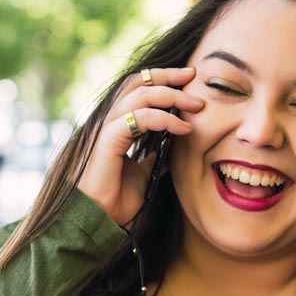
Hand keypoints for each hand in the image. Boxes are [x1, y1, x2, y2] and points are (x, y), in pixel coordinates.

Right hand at [77, 67, 204, 224]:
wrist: (98, 220)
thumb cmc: (115, 200)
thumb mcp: (143, 173)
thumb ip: (155, 157)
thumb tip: (175, 148)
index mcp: (115, 125)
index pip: (137, 89)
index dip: (162, 80)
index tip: (188, 80)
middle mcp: (108, 121)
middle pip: (138, 82)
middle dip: (168, 76)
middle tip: (194, 77)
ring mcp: (106, 128)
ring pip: (140, 95)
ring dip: (172, 96)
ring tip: (197, 106)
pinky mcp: (107, 140)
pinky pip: (138, 118)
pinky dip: (164, 119)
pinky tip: (183, 128)